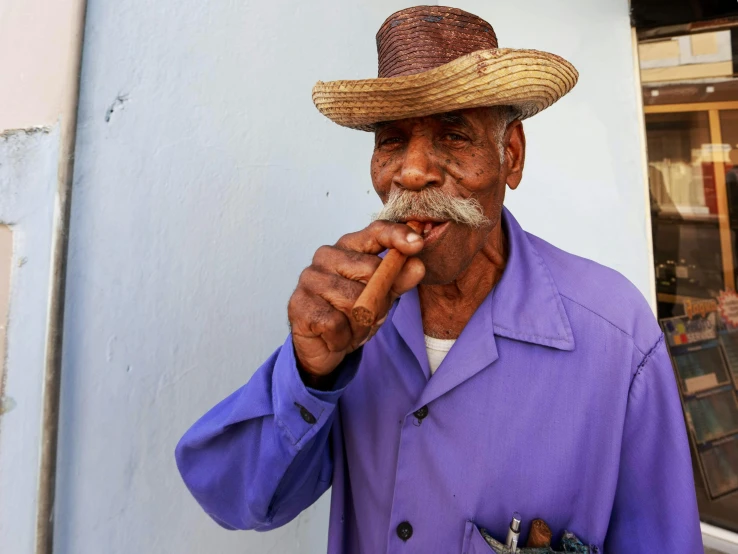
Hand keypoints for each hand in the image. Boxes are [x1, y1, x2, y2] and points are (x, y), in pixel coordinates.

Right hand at [288, 221, 424, 378]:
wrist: (321, 346)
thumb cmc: (351, 314)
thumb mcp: (381, 297)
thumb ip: (398, 280)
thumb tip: (417, 265)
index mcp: (348, 247)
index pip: (375, 232)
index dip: (397, 235)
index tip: (417, 243)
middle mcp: (326, 256)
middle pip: (371, 271)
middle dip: (379, 302)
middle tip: (369, 316)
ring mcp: (310, 279)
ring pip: (354, 302)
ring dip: (360, 325)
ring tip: (351, 327)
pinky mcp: (299, 304)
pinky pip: (336, 324)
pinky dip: (343, 338)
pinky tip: (335, 337)